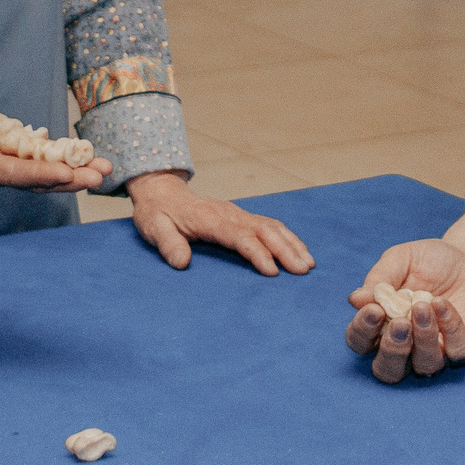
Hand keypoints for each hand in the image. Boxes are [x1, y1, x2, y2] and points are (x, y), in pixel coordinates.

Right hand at [0, 107, 107, 192]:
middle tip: (103, 175)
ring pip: (40, 170)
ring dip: (71, 170)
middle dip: (70, 177)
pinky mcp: (1, 154)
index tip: (69, 174)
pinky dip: (57, 156)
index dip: (41, 174)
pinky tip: (79, 155)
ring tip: (103, 167)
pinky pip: (33, 158)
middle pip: (36, 178)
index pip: (13, 174)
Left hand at [125, 172, 313, 274]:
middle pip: (263, 230)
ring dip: (292, 243)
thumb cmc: (158, 214)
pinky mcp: (241, 217)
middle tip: (303, 270)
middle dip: (285, 250)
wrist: (162, 193)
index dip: (257, 253)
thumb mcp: (155, 228)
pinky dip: (288, 237)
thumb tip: (182, 263)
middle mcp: (229, 214)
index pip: (239, 236)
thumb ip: (168, 244)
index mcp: (209, 218)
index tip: (272, 272)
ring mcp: (237, 214)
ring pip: (271, 226)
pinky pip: (269, 225)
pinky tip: (299, 250)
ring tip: (309, 264)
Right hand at [343, 238, 464, 380]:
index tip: (374, 309)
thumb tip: (355, 299)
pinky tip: (442, 303)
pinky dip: (449, 328)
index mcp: (382, 326)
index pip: (361, 342)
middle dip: (391, 350)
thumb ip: (379, 278)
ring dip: (422, 339)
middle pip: (388, 370)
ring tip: (423, 307)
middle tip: (400, 323)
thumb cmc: (430, 261)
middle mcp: (407, 346)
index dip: (362, 331)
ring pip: (425, 365)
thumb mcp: (401, 259)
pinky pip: (457, 350)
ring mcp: (438, 350)